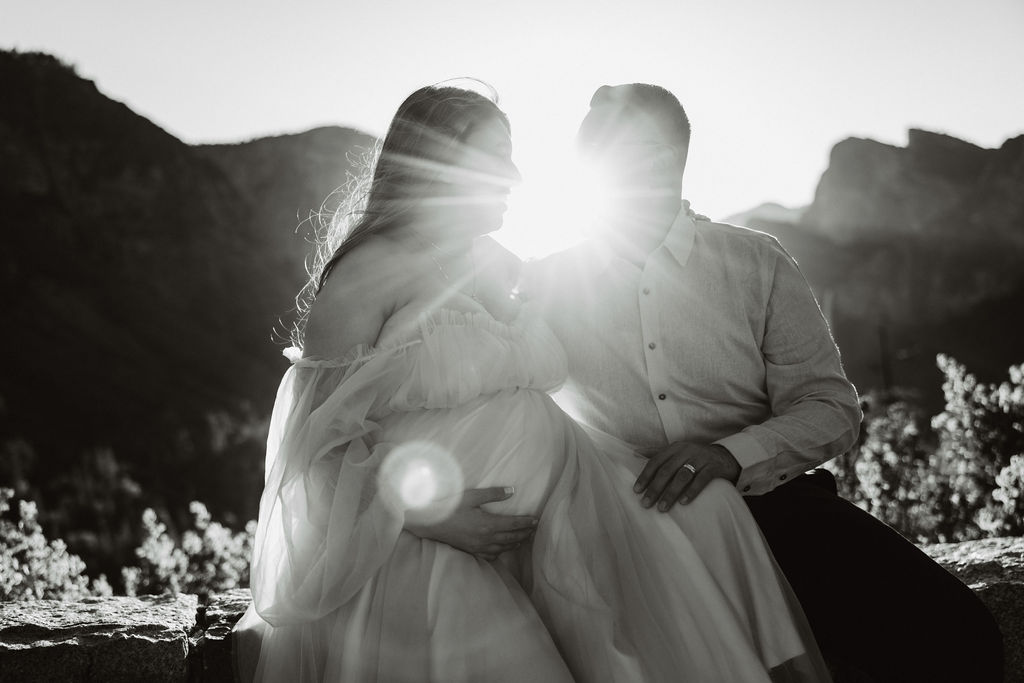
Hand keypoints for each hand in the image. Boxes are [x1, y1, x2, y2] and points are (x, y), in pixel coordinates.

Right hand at [404, 487, 537, 560]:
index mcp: (488, 524)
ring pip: (503, 548)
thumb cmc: (450, 507)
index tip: (536, 520)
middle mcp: (486, 538)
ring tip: (523, 539)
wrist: (430, 523)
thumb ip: (493, 494)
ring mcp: (479, 547)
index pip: (514, 524)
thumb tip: (512, 491)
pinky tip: (502, 550)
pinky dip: (500, 552)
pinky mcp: (471, 551)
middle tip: (533, 530)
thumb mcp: (472, 496)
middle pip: (511, 538)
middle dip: (524, 533)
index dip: (526, 523)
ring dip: (515, 543)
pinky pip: (490, 556)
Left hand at [633, 443, 739, 511]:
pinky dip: (692, 491)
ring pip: (682, 476)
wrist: (726, 457)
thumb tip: (635, 452)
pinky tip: (684, 502)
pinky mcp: (714, 467)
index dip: (645, 476)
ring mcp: (701, 458)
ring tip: (662, 508)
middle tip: (646, 504)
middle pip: (667, 470)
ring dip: (671, 493)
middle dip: (655, 488)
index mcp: (675, 448)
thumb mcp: (677, 452)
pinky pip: (702, 479)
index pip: (656, 461)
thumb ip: (657, 452)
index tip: (636, 491)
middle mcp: (686, 451)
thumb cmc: (695, 457)